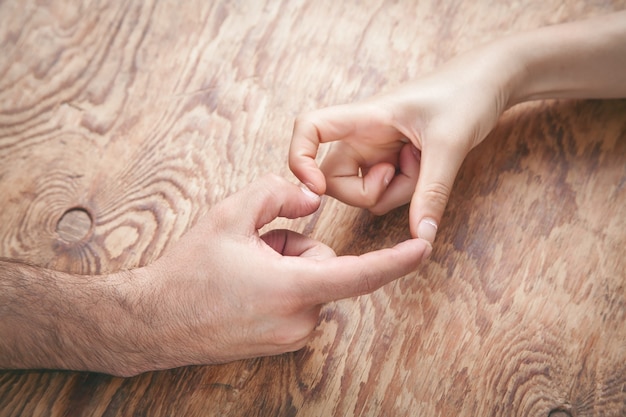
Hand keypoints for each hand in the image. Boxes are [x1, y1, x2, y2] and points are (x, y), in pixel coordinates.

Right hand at [117, 174, 430, 374]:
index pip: (360, 273)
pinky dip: (281, 286)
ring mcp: (290, 337)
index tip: (424, 247)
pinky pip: (299, 301)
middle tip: (254, 247)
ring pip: (311, 281)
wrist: (152, 322)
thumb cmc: (188, 271)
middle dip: (297, 247)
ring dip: (286, 266)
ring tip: (244, 268)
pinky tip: (246, 286)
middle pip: (325, 265)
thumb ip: (277, 194)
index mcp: (292, 290)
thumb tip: (311, 200)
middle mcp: (299, 321)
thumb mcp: (229, 215)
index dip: (396, 259)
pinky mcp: (281, 343)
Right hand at [289, 50, 511, 241]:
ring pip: (365, 191)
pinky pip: (387, 191)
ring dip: (396, 191)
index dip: (300, 158)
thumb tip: (421, 237)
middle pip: (335, 179)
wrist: (492, 82)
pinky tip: (428, 166)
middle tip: (402, 175)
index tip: (315, 187)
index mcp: (365, 117)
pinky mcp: (392, 161)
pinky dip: (407, 190)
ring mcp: (377, 150)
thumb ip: (432, 193)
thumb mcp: (450, 145)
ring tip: (426, 162)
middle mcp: (363, 135)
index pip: (310, 128)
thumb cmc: (467, 94)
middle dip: (367, 192)